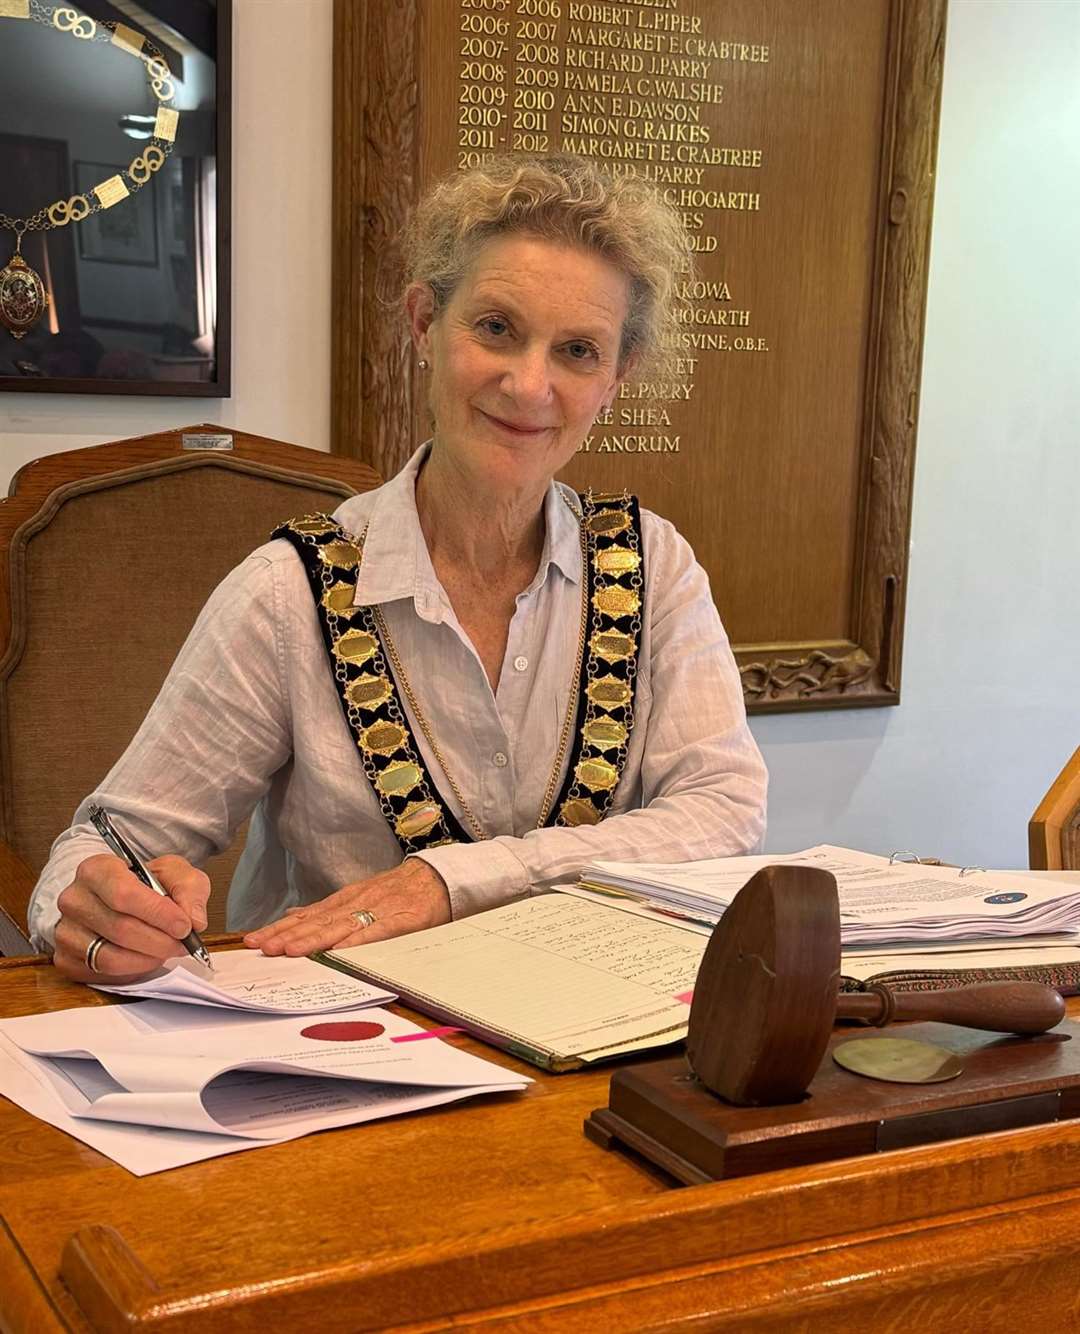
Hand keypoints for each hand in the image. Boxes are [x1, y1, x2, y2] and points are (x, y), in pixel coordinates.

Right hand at [52, 853, 210, 983]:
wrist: (120, 898)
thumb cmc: (144, 884)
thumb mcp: (173, 872)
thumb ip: (188, 888)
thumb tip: (194, 919)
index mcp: (96, 870)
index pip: (124, 894)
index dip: (157, 914)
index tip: (184, 926)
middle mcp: (74, 899)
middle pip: (120, 928)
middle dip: (160, 941)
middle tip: (183, 943)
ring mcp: (65, 931)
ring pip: (110, 956)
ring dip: (148, 958)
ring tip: (167, 950)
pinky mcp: (66, 958)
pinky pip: (102, 974)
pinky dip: (132, 971)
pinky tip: (146, 958)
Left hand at [244, 858, 450, 956]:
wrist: (438, 877)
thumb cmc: (399, 891)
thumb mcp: (359, 895)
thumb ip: (327, 908)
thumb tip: (292, 915)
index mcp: (346, 901)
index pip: (307, 916)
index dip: (279, 928)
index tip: (253, 939)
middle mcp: (356, 904)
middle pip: (316, 922)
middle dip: (287, 935)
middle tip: (260, 947)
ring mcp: (378, 911)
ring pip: (339, 927)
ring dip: (312, 939)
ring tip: (287, 950)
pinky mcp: (401, 920)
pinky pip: (376, 933)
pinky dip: (356, 941)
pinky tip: (338, 951)